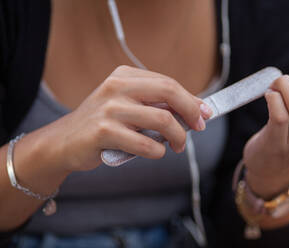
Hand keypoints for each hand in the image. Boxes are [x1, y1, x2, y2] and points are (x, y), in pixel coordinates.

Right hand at [49, 65, 211, 171]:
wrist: (64, 142)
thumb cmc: (103, 124)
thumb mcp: (128, 106)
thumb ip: (156, 105)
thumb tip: (195, 109)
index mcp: (125, 76)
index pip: (168, 83)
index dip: (192, 99)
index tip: (205, 113)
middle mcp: (117, 87)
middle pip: (169, 92)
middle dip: (191, 111)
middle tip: (198, 127)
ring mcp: (109, 109)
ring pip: (162, 121)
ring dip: (178, 138)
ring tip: (177, 146)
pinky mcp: (104, 132)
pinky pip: (147, 145)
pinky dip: (158, 152)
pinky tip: (155, 152)